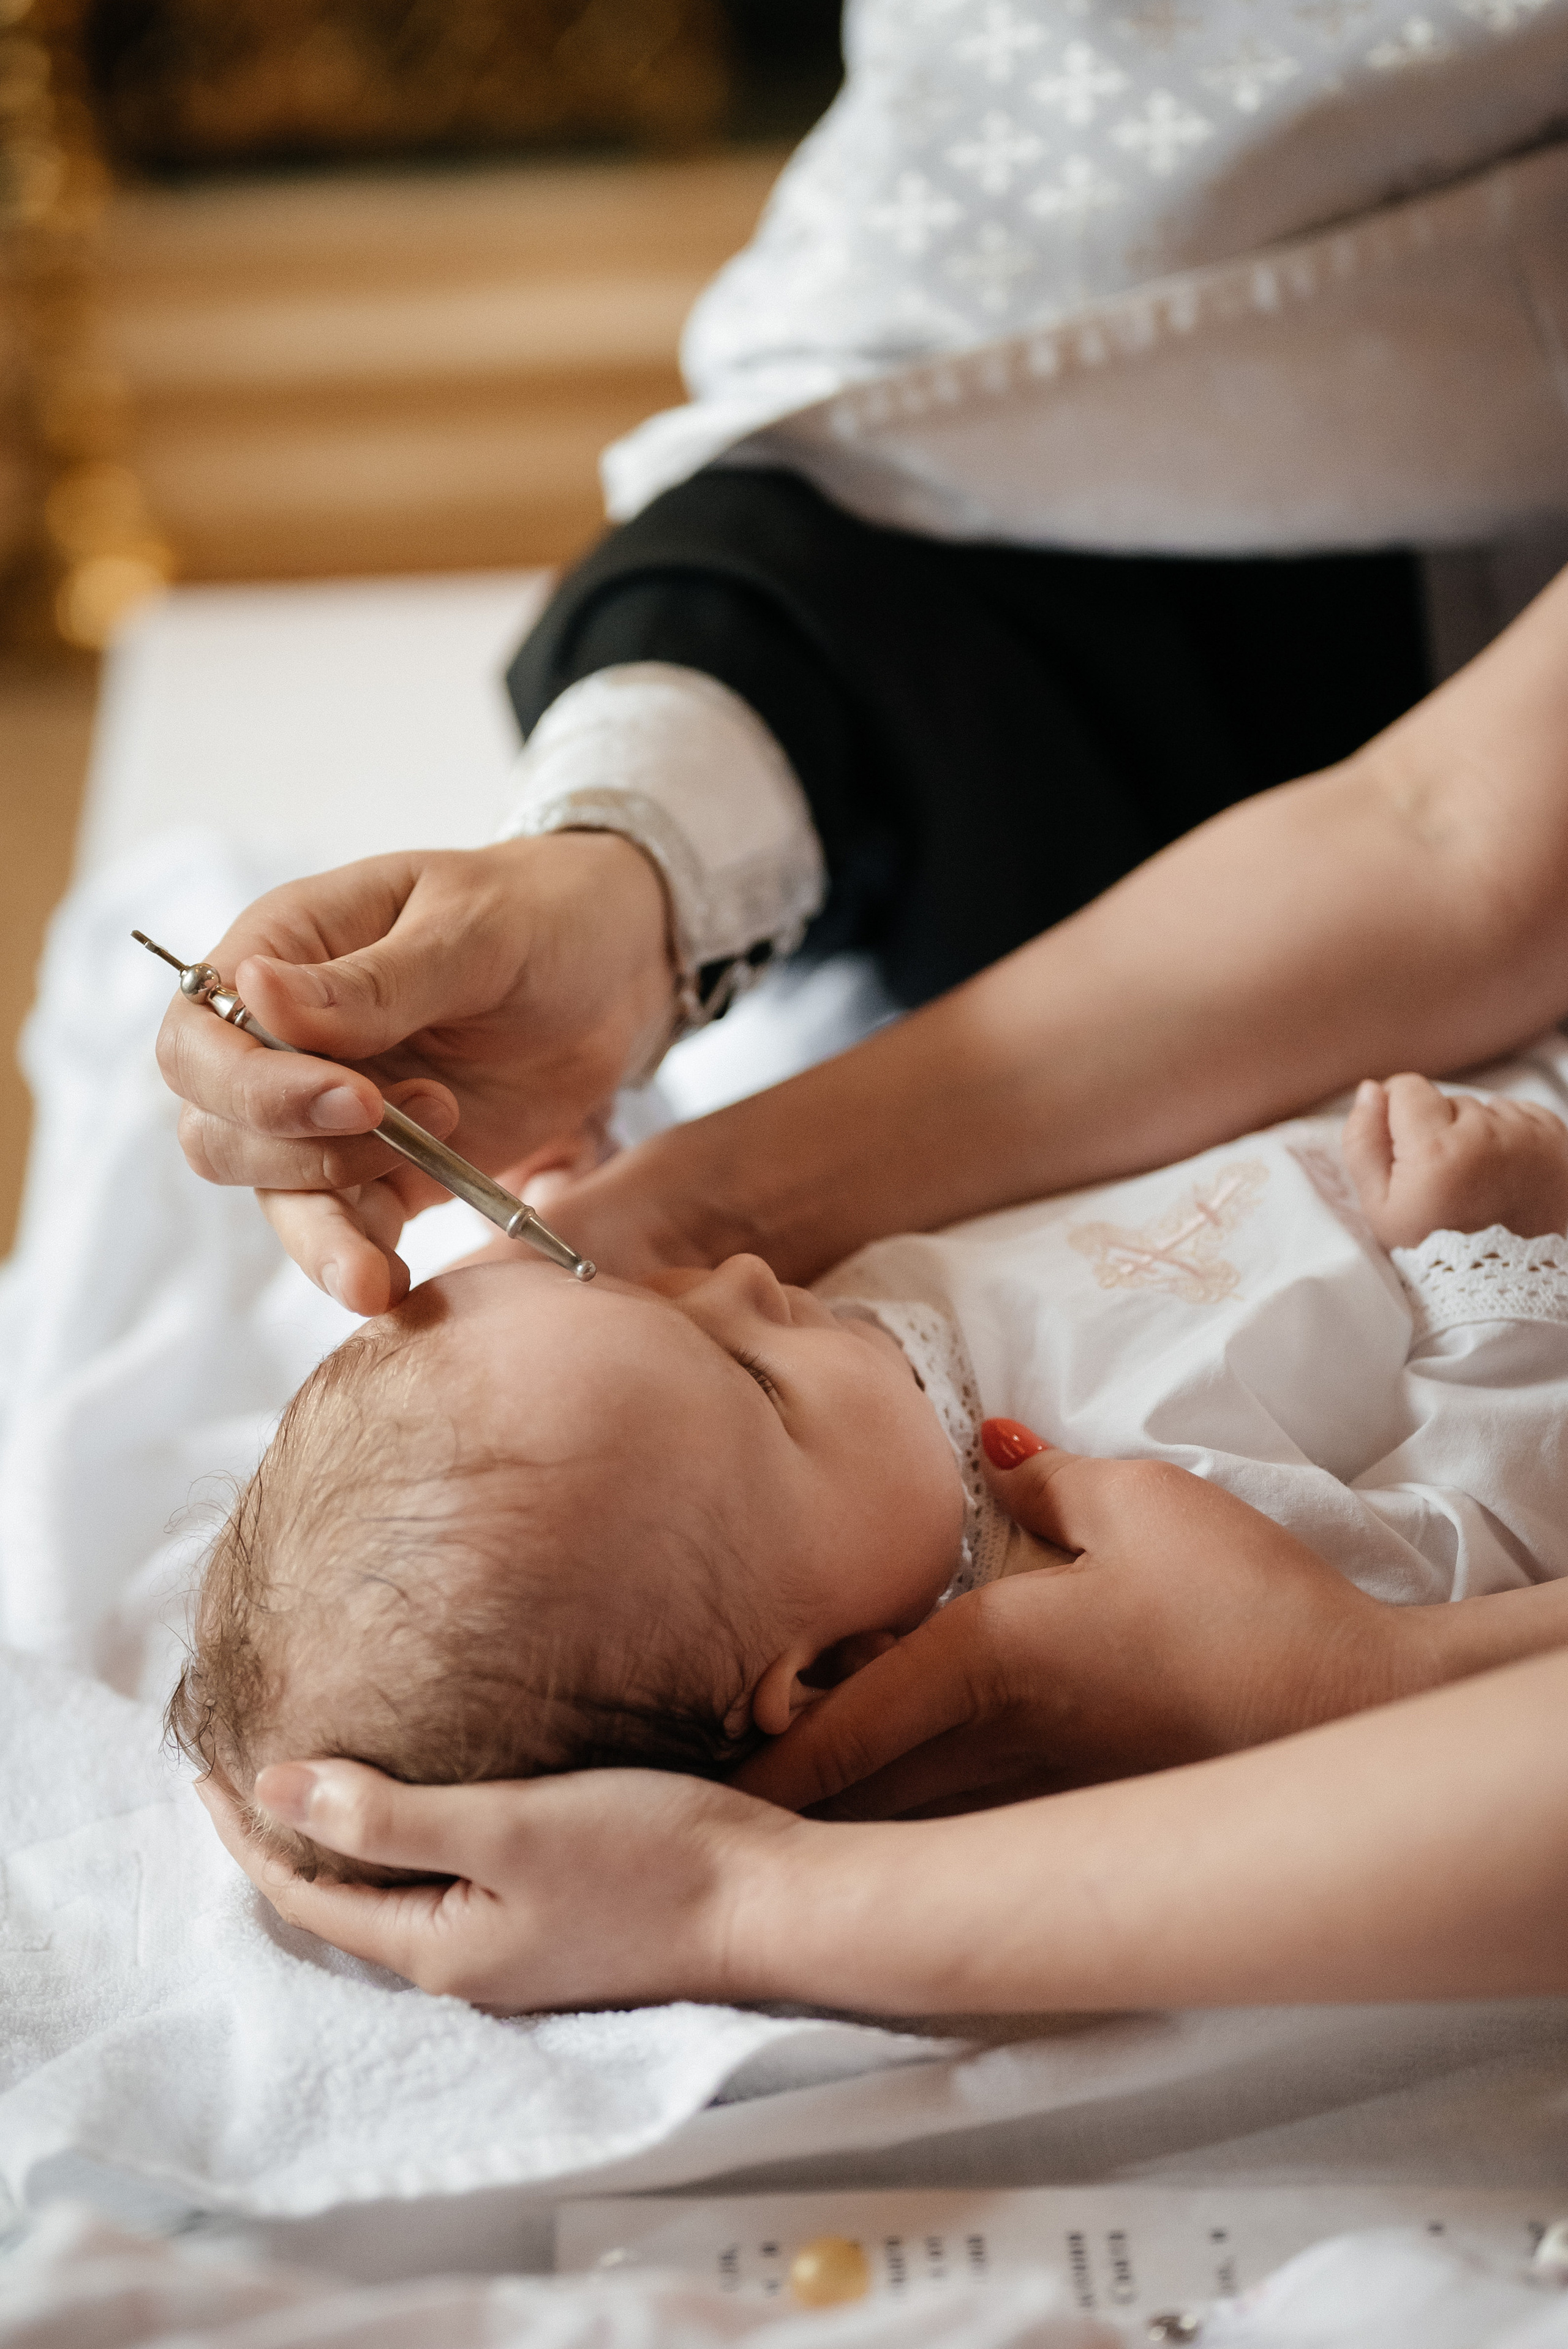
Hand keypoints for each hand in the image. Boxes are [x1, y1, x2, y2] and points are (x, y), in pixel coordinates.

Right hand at [156, 835, 675, 1313]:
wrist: (620, 969)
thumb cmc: (540, 917)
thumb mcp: (472, 930)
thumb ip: (373, 979)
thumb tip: (253, 991)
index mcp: (280, 953)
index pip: (198, 1038)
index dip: (253, 1086)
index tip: (355, 1098)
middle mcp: (285, 1042)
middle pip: (216, 1130)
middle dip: (295, 1151)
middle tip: (408, 1123)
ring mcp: (328, 1115)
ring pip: (273, 1194)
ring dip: (326, 1226)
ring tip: (407, 1220)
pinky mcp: (385, 1172)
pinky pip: (344, 1231)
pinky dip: (359, 1261)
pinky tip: (393, 1284)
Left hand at [196, 1758, 796, 2010]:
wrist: (767, 1900)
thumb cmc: (645, 1858)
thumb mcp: (507, 1827)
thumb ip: (390, 1816)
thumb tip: (274, 1789)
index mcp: (439, 1949)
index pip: (305, 1894)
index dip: (248, 1832)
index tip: (206, 1768)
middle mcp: (466, 1965)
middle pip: (343, 1901)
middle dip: (287, 1837)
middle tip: (243, 1770)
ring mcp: (514, 1949)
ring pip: (397, 1893)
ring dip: (348, 1840)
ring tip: (314, 1781)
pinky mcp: (556, 1921)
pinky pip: (449, 1885)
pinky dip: (408, 1843)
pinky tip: (421, 1805)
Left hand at [736, 1427, 1428, 1818]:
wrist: (1348, 1712)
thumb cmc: (1243, 1602)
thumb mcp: (1137, 1501)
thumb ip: (1040, 1477)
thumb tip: (985, 1448)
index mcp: (980, 1662)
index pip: (831, 1732)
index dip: (750, 1767)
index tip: (672, 1791)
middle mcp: (987, 1746)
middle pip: (847, 1794)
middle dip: (770, 1805)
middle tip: (690, 1799)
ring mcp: (1031, 1797)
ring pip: (899, 1818)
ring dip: (837, 1813)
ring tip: (765, 1803)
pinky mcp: (1076, 1815)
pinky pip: (961, 1821)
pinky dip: (910, 1814)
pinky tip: (888, 1801)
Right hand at [1343, 1072, 1567, 1250]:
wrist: (1508, 1282)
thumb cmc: (1438, 1250)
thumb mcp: (1381, 1209)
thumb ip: (1363, 1143)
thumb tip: (1370, 1091)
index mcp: (1436, 1149)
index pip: (1407, 1088)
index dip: (1398, 1115)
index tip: (1406, 1148)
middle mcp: (1487, 1134)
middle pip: (1448, 1100)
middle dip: (1440, 1130)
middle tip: (1446, 1178)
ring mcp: (1528, 1135)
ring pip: (1484, 1109)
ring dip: (1477, 1134)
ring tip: (1479, 1180)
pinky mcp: (1557, 1139)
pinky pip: (1521, 1115)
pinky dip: (1510, 1137)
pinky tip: (1505, 1173)